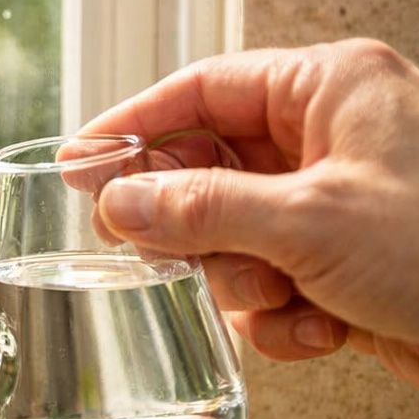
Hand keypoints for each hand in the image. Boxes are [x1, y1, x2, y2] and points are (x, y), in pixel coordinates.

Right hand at [81, 38, 418, 386]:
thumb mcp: (311, 223)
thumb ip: (202, 209)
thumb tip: (119, 202)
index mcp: (330, 89)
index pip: (202, 89)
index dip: (132, 126)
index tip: (76, 165)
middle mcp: (330, 136)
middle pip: (207, 169)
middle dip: (197, 228)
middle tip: (160, 256)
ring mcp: (335, 201)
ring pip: (230, 235)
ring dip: (244, 283)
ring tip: (289, 298)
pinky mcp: (342, 260)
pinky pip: (268, 281)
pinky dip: (281, 316)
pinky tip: (323, 329)